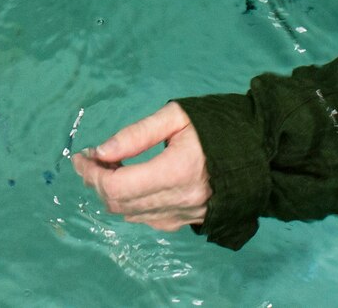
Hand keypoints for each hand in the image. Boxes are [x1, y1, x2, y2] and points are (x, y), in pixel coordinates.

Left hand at [71, 103, 211, 231]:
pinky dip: (128, 204)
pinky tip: (128, 183)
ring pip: (129, 215)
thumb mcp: (176, 116)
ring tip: (107, 168)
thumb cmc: (215, 127)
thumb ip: (137, 134)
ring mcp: (183, 215)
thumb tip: (101, 151)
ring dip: (110, 193)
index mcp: (177, 171)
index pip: (118, 185)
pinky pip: (145, 220)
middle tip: (89, 160)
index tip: (82, 155)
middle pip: (119, 203)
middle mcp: (179, 200)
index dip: (92, 172)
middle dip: (95, 182)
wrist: (255, 151)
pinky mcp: (186, 222)